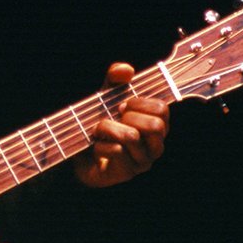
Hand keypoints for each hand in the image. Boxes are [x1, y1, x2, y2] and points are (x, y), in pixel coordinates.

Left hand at [72, 63, 169, 186]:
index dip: (140, 103)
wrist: (81, 156)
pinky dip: (100, 145)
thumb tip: (126, 70)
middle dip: (128, 117)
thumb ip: (115, 80)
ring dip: (107, 128)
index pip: (162, 110)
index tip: (122, 105)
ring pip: (132, 136)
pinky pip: (117, 152)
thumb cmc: (100, 127)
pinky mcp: (126, 173)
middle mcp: (155, 146)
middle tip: (113, 118)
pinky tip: (96, 147)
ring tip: (98, 131)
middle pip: (154, 125)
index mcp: (157, 126)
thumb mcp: (106, 98)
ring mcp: (143, 161)